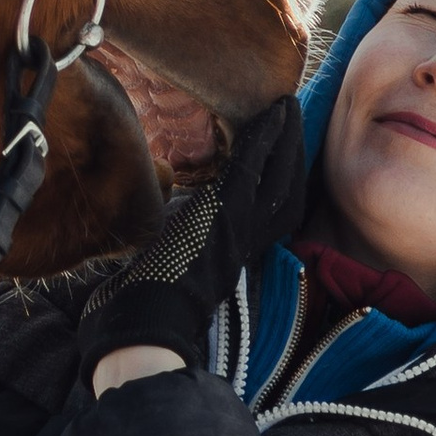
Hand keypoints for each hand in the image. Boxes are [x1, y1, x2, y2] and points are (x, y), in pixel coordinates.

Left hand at [77, 96, 306, 382]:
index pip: (272, 213)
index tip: (286, 152)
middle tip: (294, 117)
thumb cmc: (142, 310)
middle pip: (286, 190)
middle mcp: (245, 243)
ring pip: (278, 176)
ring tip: (287, 106)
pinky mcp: (224, 216)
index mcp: (233, 257)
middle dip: (293, 152)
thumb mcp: (165, 271)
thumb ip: (171, 247)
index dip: (282, 180)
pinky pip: (252, 170)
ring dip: (284, 138)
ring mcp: (238, 229)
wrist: (141, 328)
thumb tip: (151, 231)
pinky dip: (264, 140)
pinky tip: (271, 115)